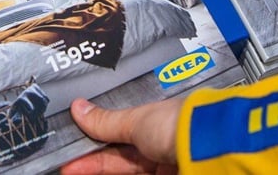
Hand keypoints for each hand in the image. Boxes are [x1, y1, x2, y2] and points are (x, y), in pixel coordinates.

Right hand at [60, 95, 185, 173]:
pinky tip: (91, 174)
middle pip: (120, 151)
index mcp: (159, 117)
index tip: (74, 141)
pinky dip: (111, 174)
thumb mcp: (136, 120)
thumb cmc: (182, 125)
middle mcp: (163, 140)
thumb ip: (106, 121)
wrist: (209, 149)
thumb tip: (79, 108)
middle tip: (67, 162)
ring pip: (126, 166)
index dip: (96, 135)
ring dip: (97, 167)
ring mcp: (165, 162)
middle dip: (92, 155)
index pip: (120, 127)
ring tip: (72, 169)